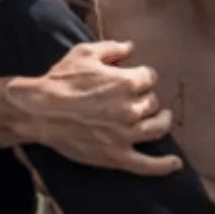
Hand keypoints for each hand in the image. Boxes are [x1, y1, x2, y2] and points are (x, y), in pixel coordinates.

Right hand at [2, 40, 181, 176]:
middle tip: (134, 98)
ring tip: (161, 119)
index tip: (134, 77)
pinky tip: (175, 163)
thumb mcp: (84, 53)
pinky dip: (163, 166)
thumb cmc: (60, 80)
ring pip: (157, 128)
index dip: (141, 76)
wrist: (39, 110)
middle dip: (146, 97)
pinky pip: (147, 165)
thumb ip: (112, 48)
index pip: (149, 77)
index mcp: (127, 82)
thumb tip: (131, 47)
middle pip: (152, 102)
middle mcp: (132, 109)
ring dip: (161, 122)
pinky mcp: (117, 156)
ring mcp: (126, 135)